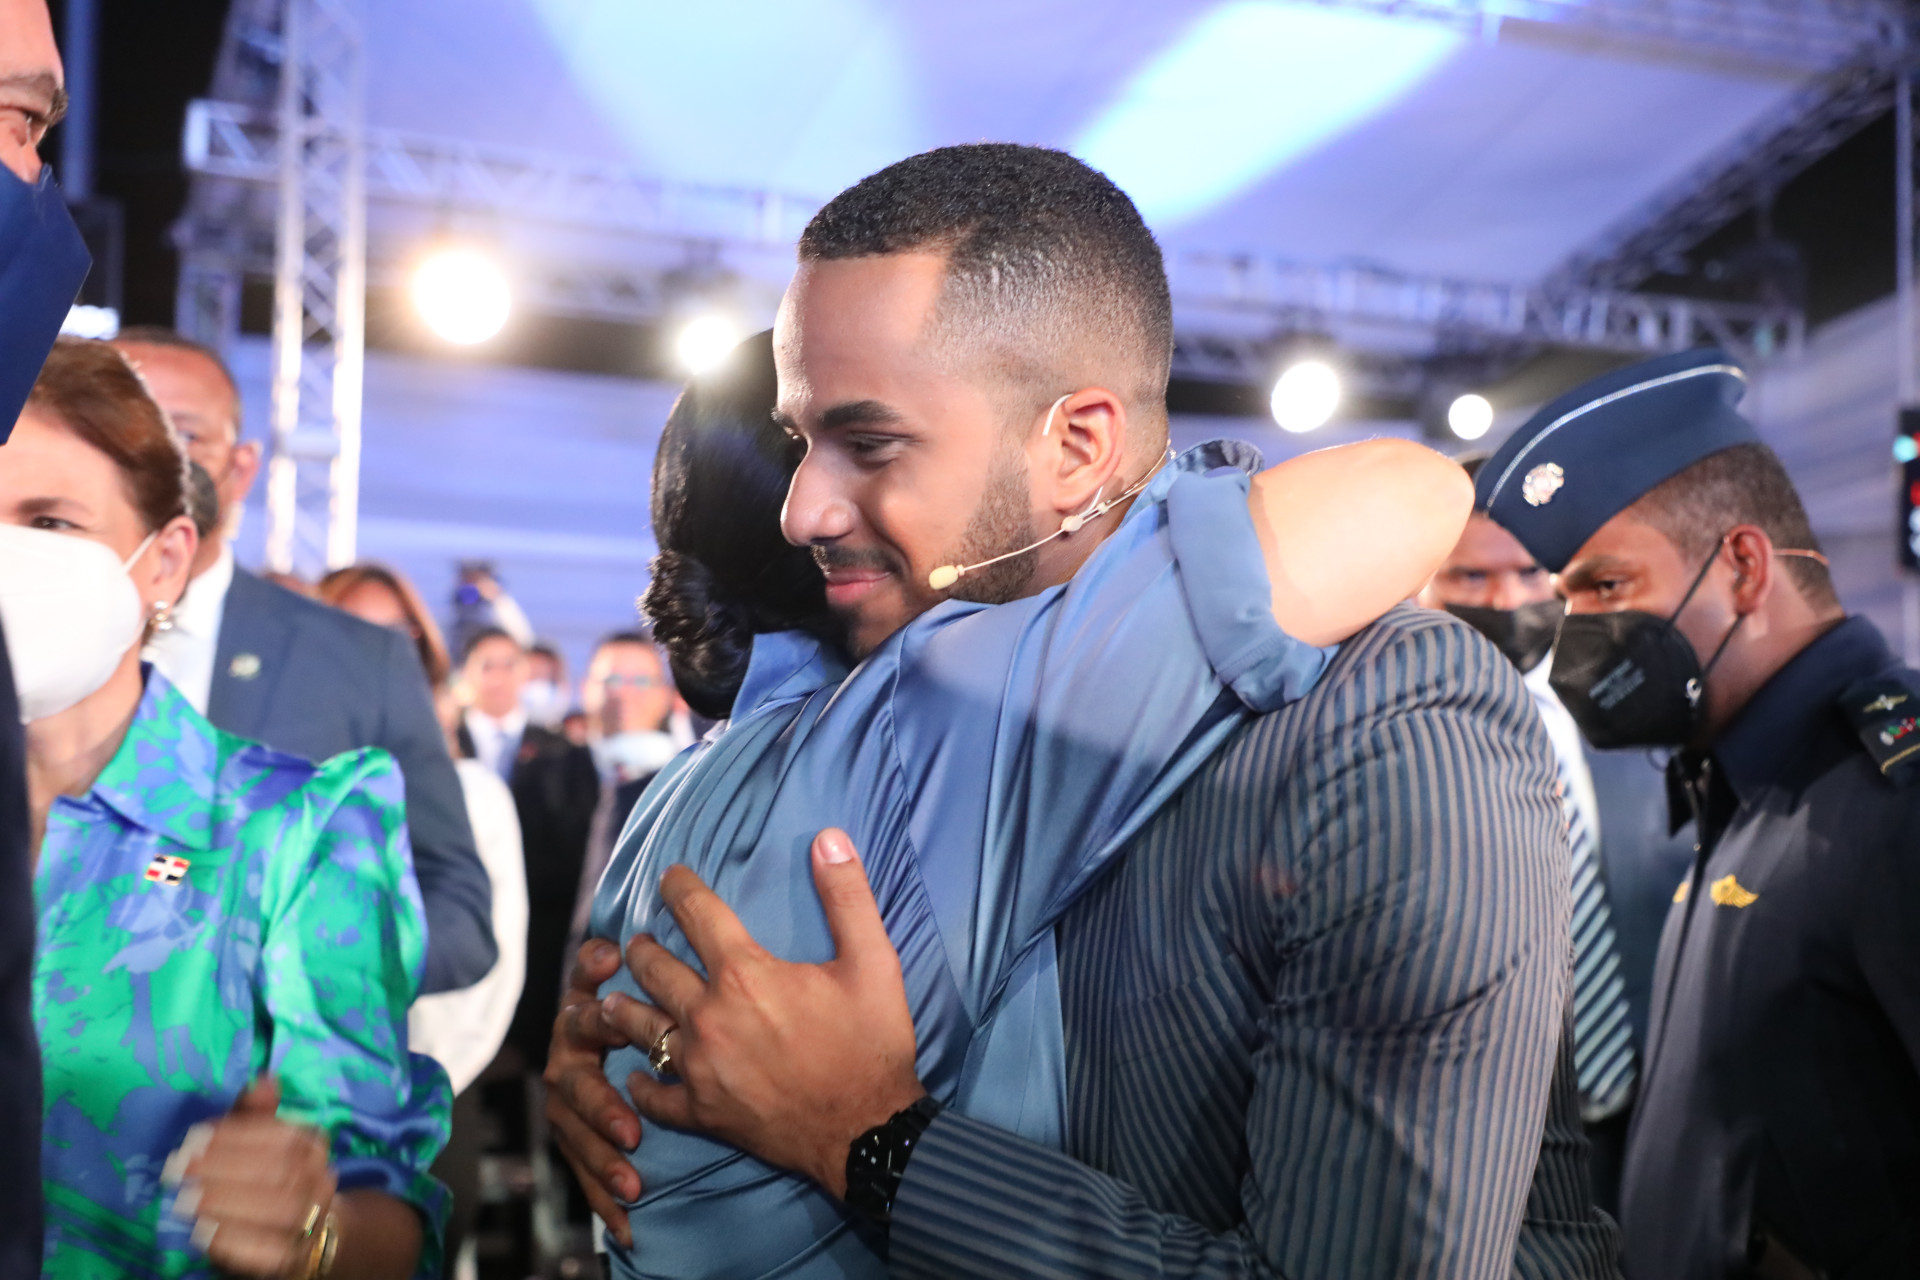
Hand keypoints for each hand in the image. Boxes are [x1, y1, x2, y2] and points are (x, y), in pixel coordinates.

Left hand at [164, 1075, 336, 1277]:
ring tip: (185, 1201)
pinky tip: (203, 1233)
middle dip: (225, 1169)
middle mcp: (319, 1179)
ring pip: (279, 1209)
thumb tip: (263, 1079)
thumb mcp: (260, 1143)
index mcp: (312, 1144)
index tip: (192, 1140)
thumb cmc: (269, 1179)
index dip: (235, 1136)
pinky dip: (235, 1241)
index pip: (281, 1135)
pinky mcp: (292, 1258)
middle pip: (279, 1171)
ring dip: (228, 1203)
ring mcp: (311, 1221)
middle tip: (178, 1171)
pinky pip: (269, 1250)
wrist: (305, 1234)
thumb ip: (256, 1115)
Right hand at [543, 938, 643, 1246]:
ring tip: (632, 1183)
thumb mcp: (610, 983)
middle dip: (601, 1109)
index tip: (618, 1027)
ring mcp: (564, 1103)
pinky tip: (626, 1224)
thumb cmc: (621, 1008)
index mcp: (579, 1019)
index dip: (594, 1018)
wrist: (606, 1039)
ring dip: (601, 1160)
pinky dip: (603, 1197)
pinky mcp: (571, 1137)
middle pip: (575, 1084)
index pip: (580, 1012)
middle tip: (630, 1131)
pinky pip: (583, 1171)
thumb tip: (607, 947)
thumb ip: (600, 965)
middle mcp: (565, 1060)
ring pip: (576, 1134)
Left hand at [610, 828, 923, 1197]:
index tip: (668, 876)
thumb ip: (848, 895)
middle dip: (642, 947)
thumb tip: (829, 837)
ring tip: (615, 996)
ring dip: (625, 1007)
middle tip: (636, 940)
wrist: (867, 1131)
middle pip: (654, 968)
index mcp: (745, 974)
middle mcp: (709, 1016)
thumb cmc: (871, 1044)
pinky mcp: (702, 1112)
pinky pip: (654, 1095)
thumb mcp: (874, 962)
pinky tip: (636, 1076)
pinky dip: (641, 1084)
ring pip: (640, 1027)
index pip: (696, 913)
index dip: (679, 887)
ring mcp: (699, 1068)